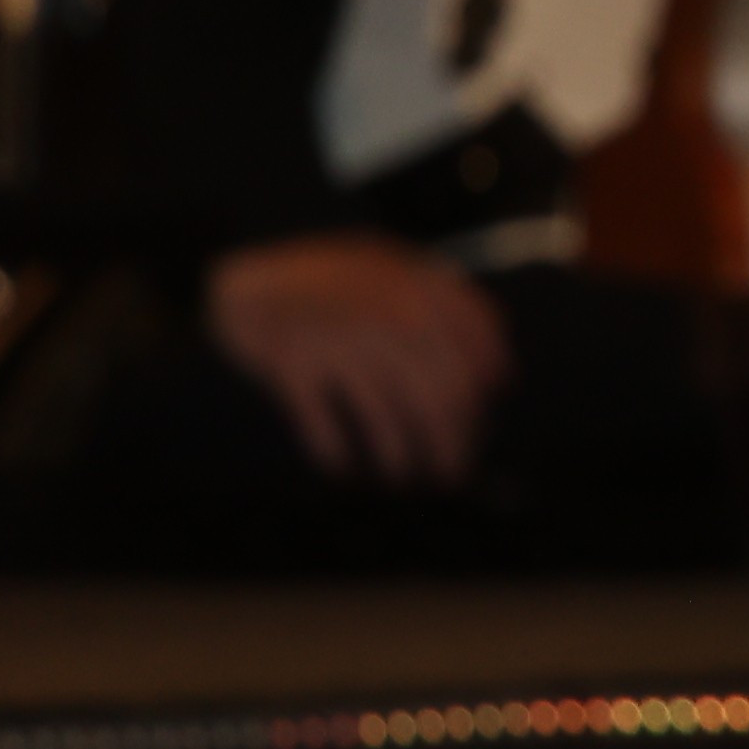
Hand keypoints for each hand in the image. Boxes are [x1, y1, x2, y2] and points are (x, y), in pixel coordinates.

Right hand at [206, 232, 513, 487]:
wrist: (247, 279)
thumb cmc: (330, 281)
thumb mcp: (397, 272)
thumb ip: (448, 307)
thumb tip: (501, 376)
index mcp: (418, 285)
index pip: (478, 348)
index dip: (482, 393)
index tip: (481, 424)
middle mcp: (387, 312)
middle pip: (439, 393)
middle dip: (452, 442)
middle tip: (452, 472)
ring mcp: (339, 339)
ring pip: (387, 417)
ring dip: (399, 456)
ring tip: (403, 476)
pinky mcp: (294, 364)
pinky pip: (324, 425)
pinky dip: (334, 452)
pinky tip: (341, 468)